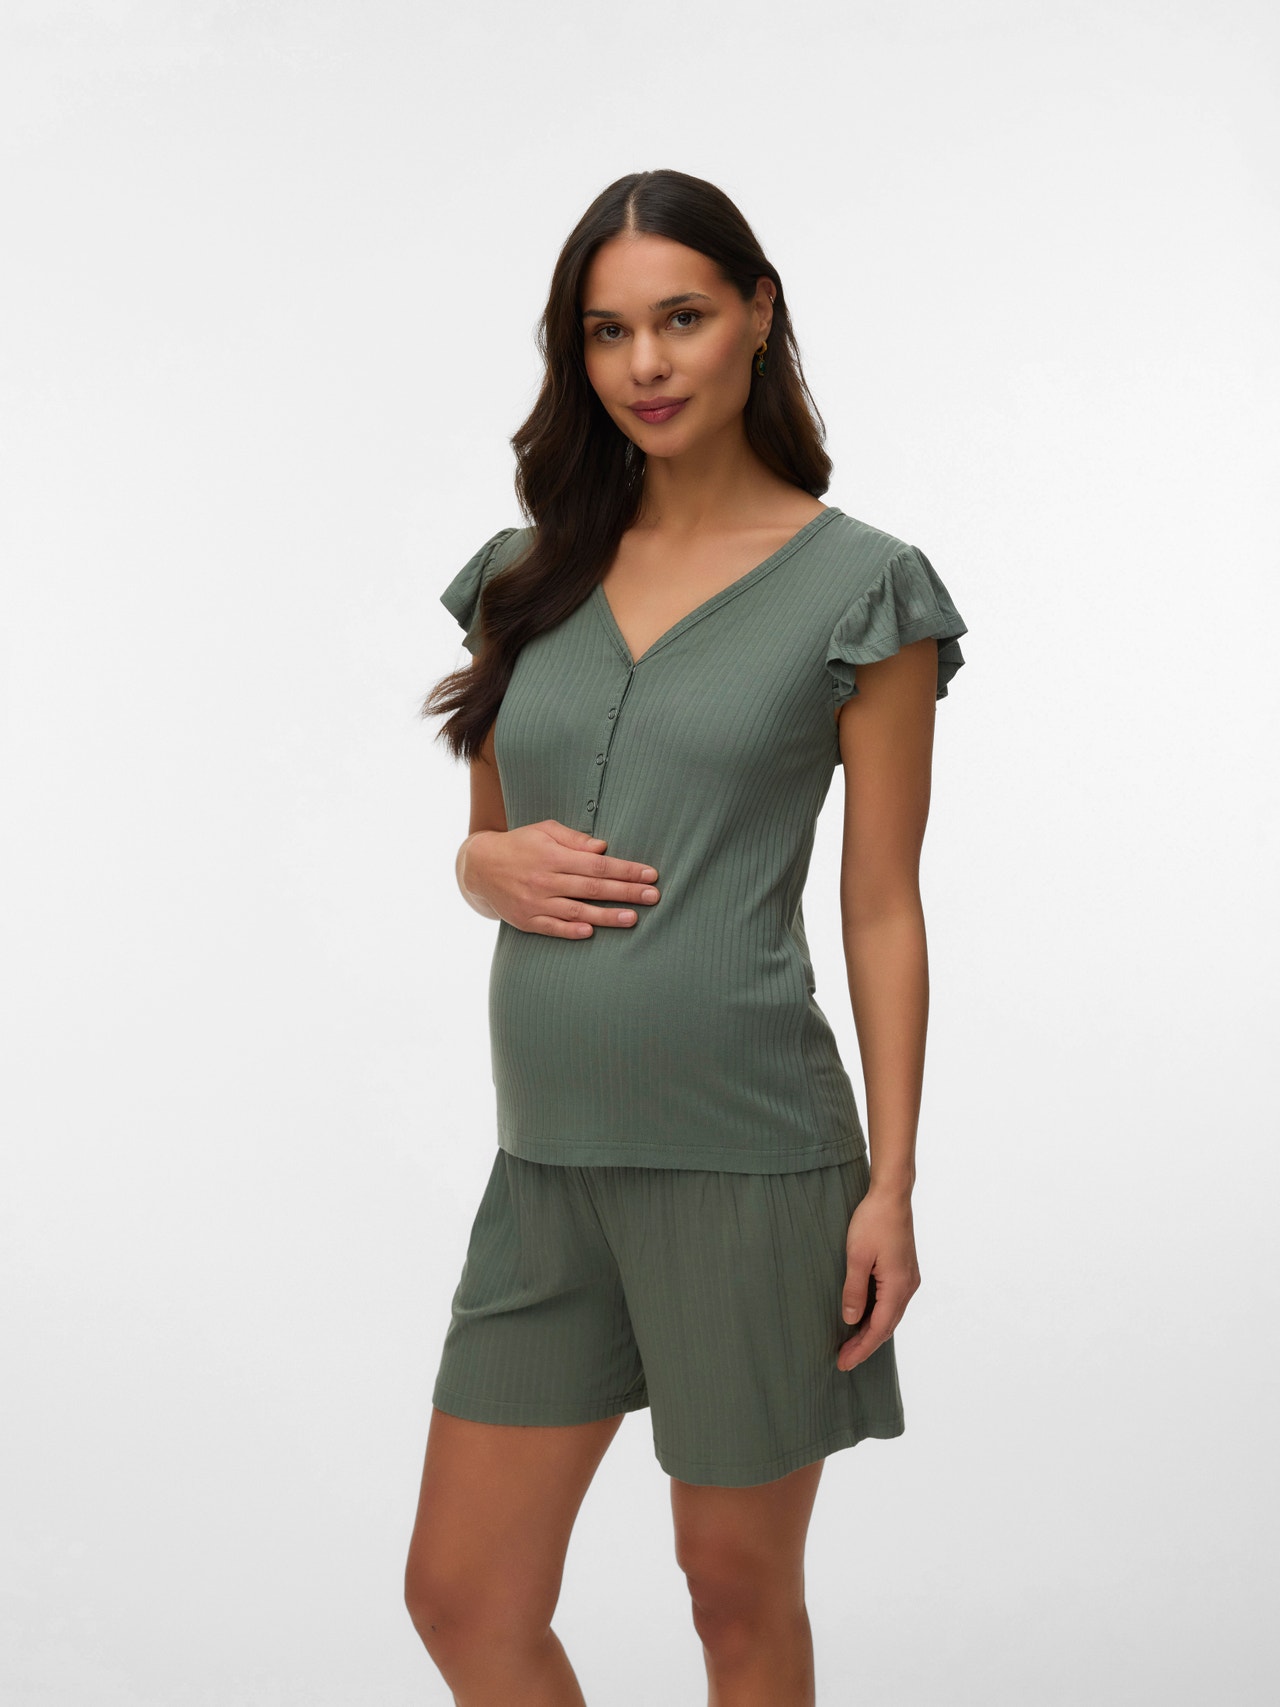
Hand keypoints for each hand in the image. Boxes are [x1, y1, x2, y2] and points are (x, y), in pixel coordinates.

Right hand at [461, 821, 660, 938]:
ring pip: (576, 911)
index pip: (597, 865)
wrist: (479, 867)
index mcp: (553, 856)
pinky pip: (552, 928)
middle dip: (626, 892)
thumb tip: (602, 848)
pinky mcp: (526, 921)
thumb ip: (574, 839)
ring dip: (606, 916)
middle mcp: (545, 880)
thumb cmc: (520, 844)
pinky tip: (591, 932)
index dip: (625, 870)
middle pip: (593, 888)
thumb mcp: (545, 831)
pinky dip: (570, 931)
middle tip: (653, 896)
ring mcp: (535, 902)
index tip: (650, 874)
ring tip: (633, 919)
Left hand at [837, 1186, 920, 1371]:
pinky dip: (877, 1316)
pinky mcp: (904, 1271)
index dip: (861, 1349)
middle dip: (865, 1345)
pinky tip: (864, 1318)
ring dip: (871, 1331)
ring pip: (890, 1315)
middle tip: (842, 1360)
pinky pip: (891, 1303)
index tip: (843, 1363)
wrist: (892, 1195)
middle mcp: (908, 1287)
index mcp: (898, 1286)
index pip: (879, 1329)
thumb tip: (851, 1320)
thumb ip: (854, 1290)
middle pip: (887, 1326)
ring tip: (850, 1344)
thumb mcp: (856, 1257)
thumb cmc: (873, 1221)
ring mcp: (908, 1279)